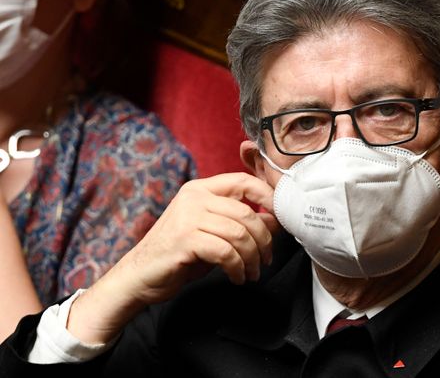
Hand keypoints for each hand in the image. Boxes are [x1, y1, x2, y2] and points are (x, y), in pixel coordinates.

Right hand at [68, 173, 279, 342]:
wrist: (139, 276)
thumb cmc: (179, 254)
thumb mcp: (213, 232)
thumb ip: (240, 222)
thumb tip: (276, 221)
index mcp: (201, 189)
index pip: (243, 181)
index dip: (268, 196)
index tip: (280, 218)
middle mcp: (194, 198)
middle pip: (247, 212)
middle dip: (264, 240)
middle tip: (266, 259)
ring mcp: (188, 217)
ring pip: (239, 233)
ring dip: (252, 258)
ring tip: (251, 273)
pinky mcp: (184, 240)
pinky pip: (226, 252)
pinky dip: (237, 267)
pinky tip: (236, 277)